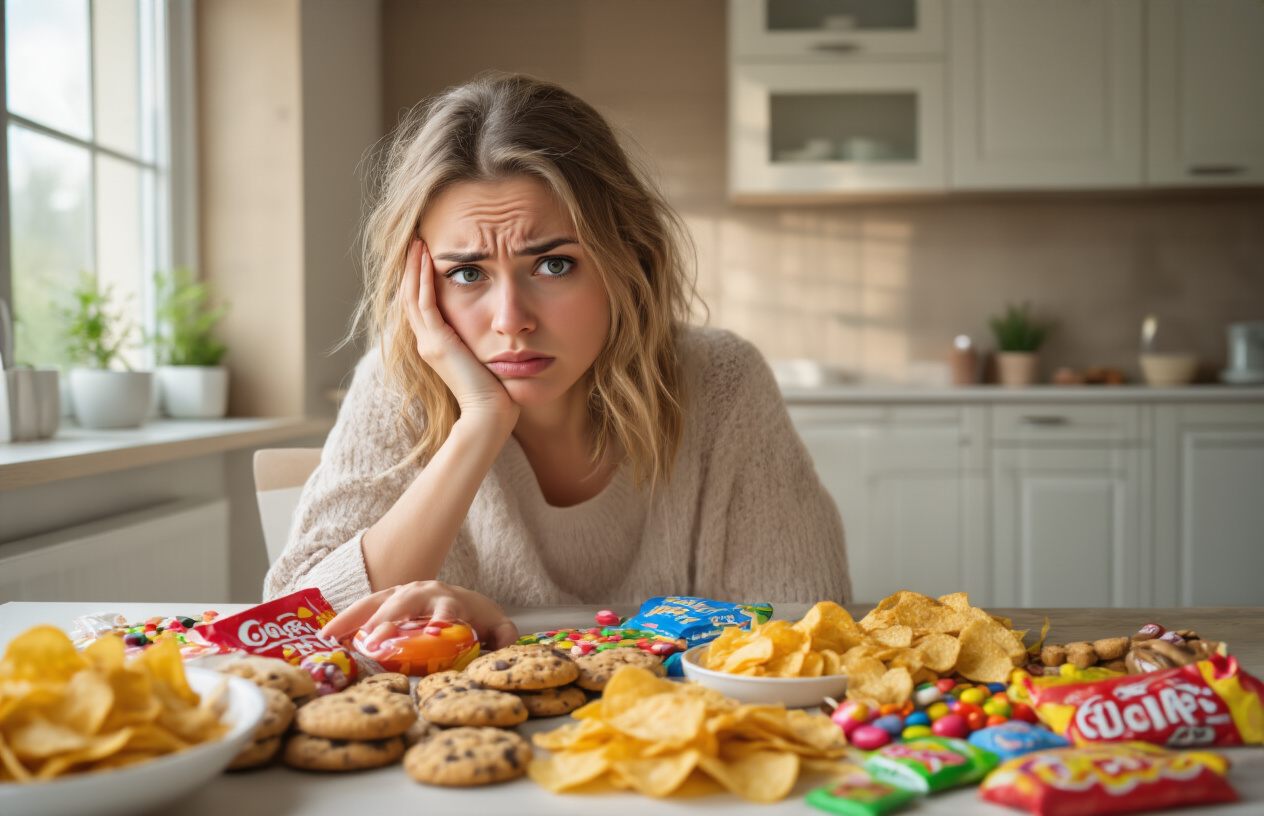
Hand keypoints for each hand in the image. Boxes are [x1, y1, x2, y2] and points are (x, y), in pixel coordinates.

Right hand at [319, 580, 518, 650]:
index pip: (447, 609)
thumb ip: (505, 636)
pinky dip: (344, 620)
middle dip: (388, 621)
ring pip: (376, 603)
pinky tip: (325, 636)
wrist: (465, 600)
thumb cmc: (478, 617)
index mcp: (451, 601)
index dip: (442, 620)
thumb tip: (507, 647)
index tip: (436, 633)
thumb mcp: (498, 626)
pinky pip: (363, 609)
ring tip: (330, 637)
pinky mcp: (386, 600)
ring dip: (353, 618)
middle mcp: (424, 592)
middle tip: (374, 643)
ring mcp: (402, 594)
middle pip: (404, 604)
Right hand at [402, 238, 518, 421]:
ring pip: (412, 296)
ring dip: (414, 267)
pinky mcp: (436, 341)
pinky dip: (422, 277)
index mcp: (438, 346)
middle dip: (413, 268)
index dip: (421, 279)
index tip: (428, 255)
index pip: (422, 305)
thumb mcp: (489, 357)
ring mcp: (429, 342)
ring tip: (419, 242)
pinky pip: (423, 302)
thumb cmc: (498, 392)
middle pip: (411, 297)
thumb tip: (504, 325)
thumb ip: (487, 340)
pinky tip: (427, 256)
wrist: (491, 414)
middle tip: (417, 241)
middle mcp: (428, 342)